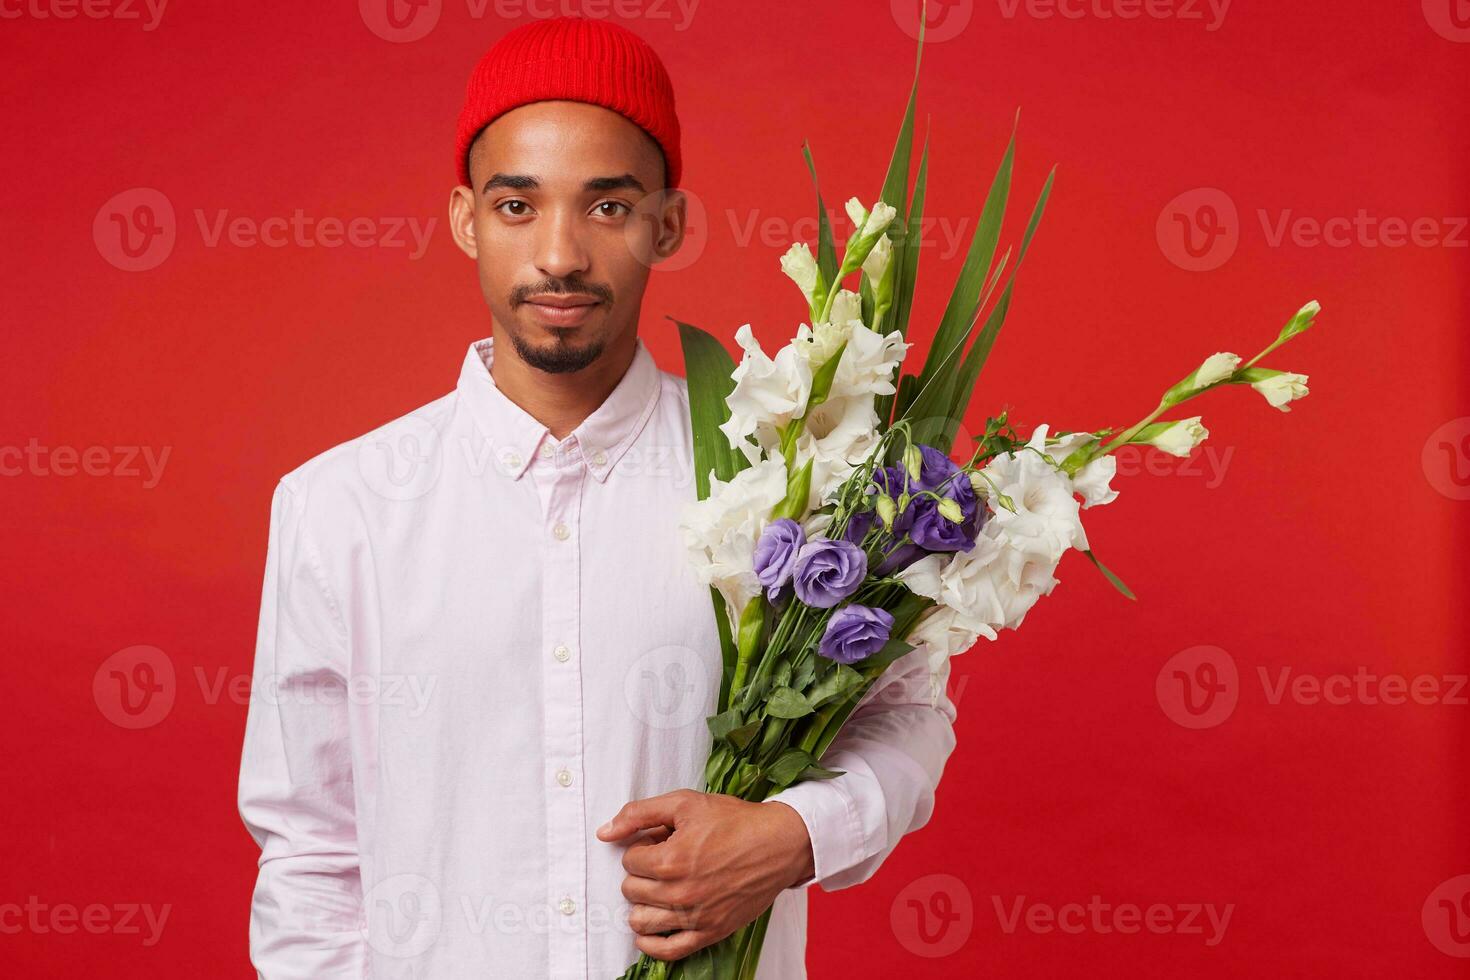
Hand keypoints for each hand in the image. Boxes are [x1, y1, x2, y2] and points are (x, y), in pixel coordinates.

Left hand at [595, 789, 814, 960]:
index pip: (629, 861)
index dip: (642, 847)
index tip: (659, 842)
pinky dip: (650, 943)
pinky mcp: (709, 932)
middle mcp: (680, 893)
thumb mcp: (685, 803)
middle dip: (641, 873)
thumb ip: (640, 813)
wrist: (778, 844)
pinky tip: (648, 930)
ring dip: (642, 903)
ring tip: (657, 889)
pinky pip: (667, 951)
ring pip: (640, 921)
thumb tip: (605, 832)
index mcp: (671, 860)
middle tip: (663, 861)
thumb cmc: (735, 821)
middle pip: (631, 890)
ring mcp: (695, 917)